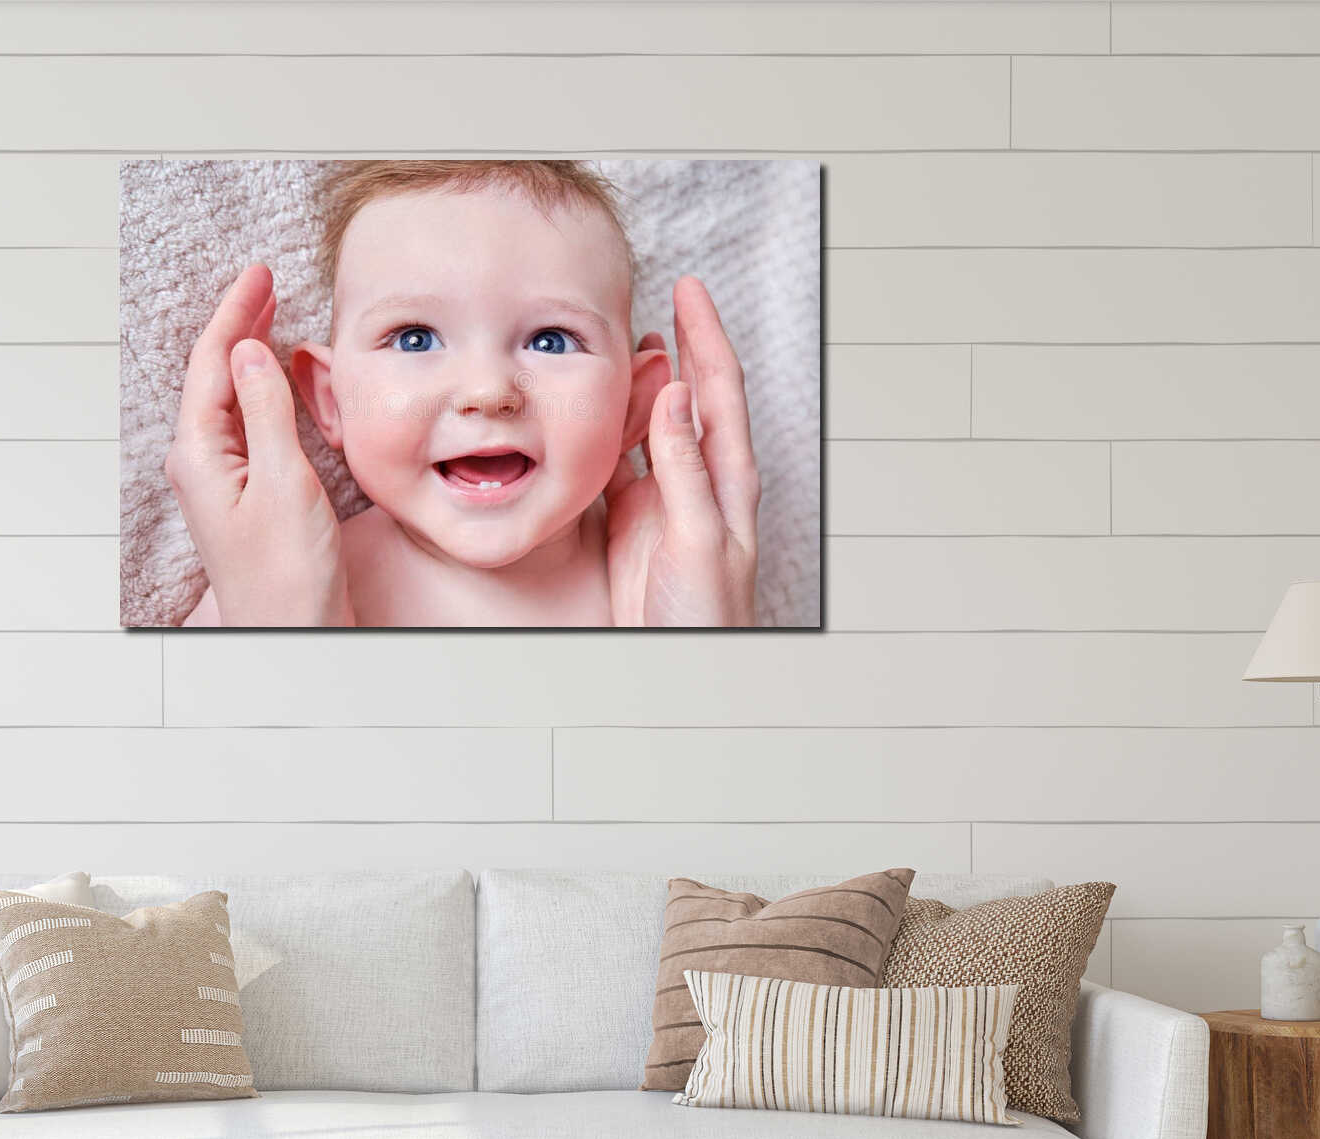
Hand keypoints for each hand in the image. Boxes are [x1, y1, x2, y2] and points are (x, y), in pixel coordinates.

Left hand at [164, 264, 351, 626]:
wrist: (292, 637)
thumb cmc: (287, 575)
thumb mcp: (283, 482)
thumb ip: (265, 412)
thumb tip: (248, 350)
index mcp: (199, 454)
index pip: (210, 364)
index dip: (234, 313)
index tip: (259, 273)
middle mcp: (201, 463)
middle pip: (214, 375)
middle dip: (239, 324)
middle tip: (266, 280)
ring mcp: (221, 480)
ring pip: (229, 398)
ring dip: (249, 355)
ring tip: (269, 315)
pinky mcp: (244, 496)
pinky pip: (246, 425)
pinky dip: (261, 391)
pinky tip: (276, 381)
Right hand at [604, 276, 758, 626]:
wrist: (683, 668)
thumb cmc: (708, 616)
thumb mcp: (700, 538)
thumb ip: (686, 469)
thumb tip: (679, 395)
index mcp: (727, 478)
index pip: (720, 389)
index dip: (706, 336)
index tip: (690, 289)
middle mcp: (698, 480)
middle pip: (690, 395)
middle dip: (678, 344)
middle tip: (654, 298)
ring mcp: (664, 499)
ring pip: (651, 424)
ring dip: (640, 383)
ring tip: (621, 344)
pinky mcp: (631, 522)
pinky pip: (618, 463)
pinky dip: (606, 430)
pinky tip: (592, 411)